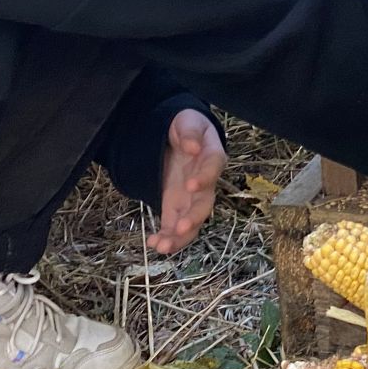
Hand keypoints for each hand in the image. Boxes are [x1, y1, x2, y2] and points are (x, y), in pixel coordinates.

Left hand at [149, 110, 224, 254]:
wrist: (177, 138)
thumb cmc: (186, 126)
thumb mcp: (187, 121)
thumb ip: (190, 132)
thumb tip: (193, 147)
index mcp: (212, 156)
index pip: (213, 168)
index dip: (204, 178)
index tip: (190, 185)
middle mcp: (205, 183)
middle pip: (204, 204)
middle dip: (193, 218)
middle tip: (180, 228)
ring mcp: (191, 199)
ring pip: (192, 223)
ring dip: (179, 237)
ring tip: (162, 246)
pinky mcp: (175, 207)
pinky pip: (174, 227)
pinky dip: (167, 238)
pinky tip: (154, 244)